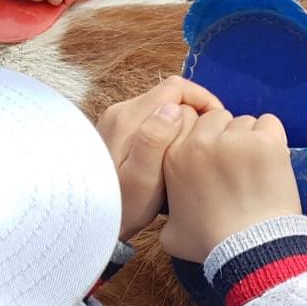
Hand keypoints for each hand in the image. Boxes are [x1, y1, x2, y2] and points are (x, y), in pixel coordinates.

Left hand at [96, 76, 225, 240]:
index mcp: (129, 117)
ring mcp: (116, 120)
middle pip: (169, 95)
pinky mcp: (117, 130)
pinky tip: (173, 155)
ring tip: (193, 151)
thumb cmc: (123, 205)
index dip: (203, 101)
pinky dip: (170, 131)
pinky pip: (152, 119)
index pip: (176, 88)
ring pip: (162, 107)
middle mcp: (120, 111)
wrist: (90, 217)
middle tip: (208, 142)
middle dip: (195, 113)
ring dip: (183, 123)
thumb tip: (174, 110)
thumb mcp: (143, 178)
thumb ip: (155, 140)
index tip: (216, 125)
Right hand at [160, 110, 301, 261]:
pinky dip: (272, 137)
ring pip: (244, 121)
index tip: (214, 155)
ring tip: (255, 168)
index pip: (189, 123)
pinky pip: (270, 123)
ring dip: (250, 139)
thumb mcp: (171, 232)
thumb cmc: (212, 243)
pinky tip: (271, 160)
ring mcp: (235, 140)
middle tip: (237, 164)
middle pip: (216, 119)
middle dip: (226, 136)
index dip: (203, 138)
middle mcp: (200, 142)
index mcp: (173, 156)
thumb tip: (173, 214)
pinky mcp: (266, 142)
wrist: (251, 249)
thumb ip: (168, 214)